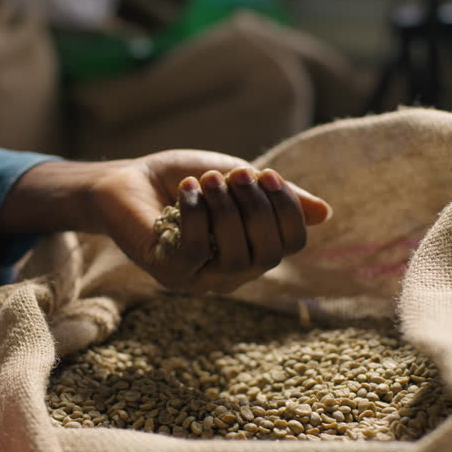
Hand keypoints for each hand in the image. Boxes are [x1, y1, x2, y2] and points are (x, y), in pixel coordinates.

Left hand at [0, 150, 330, 293]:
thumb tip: (324, 213)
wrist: (126, 180)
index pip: (290, 244)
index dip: (288, 211)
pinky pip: (195, 251)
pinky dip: (196, 215)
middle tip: (236, 174)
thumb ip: (274, 197)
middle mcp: (230, 272)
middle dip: (257, 208)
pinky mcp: (167, 272)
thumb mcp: (235, 181)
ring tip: (206, 178)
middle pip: (267, 253)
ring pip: (234, 255)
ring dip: (225, 210)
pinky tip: (187, 190)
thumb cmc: (182, 180)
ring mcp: (198, 278)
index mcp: (252, 249)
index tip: (268, 175)